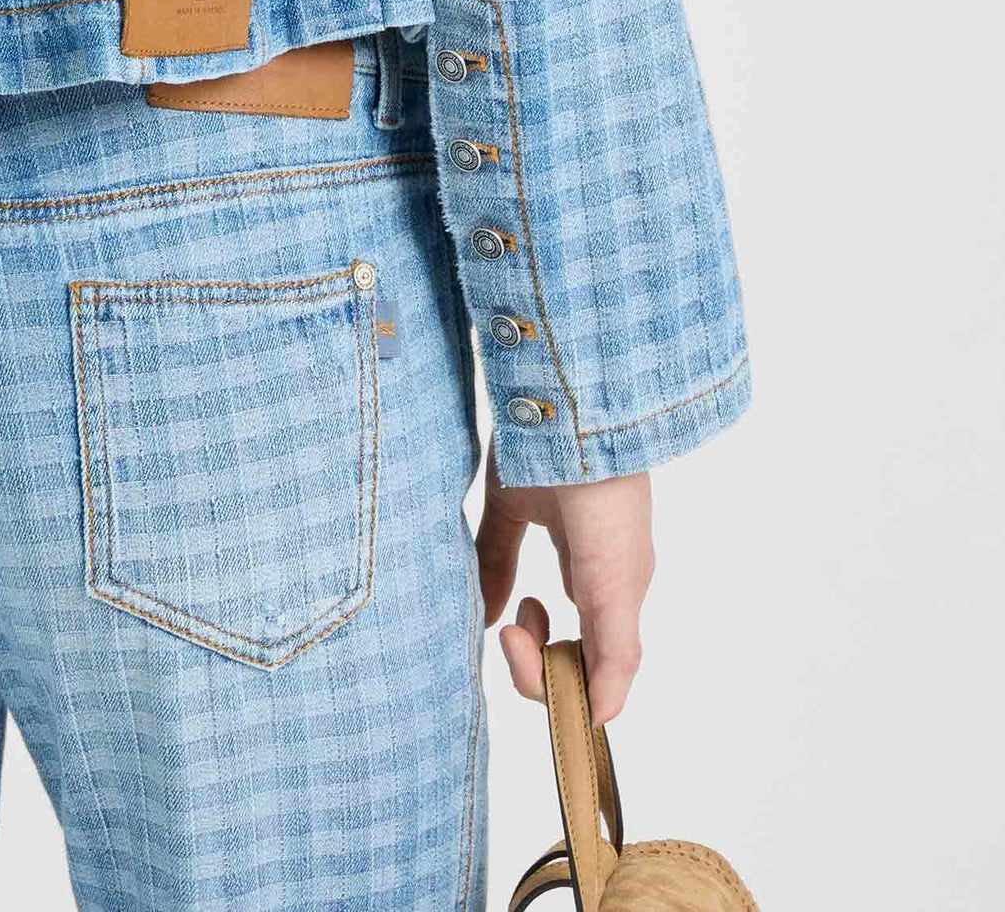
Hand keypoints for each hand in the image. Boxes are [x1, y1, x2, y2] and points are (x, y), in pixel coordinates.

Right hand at [474, 446, 652, 724]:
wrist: (561, 394)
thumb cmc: (539, 436)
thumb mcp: (510, 506)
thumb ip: (496, 559)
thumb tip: (483, 614)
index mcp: (597, 565)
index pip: (583, 641)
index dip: (542, 653)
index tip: (509, 624)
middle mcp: (619, 584)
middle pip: (590, 668)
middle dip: (537, 669)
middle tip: (507, 628)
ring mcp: (623, 588)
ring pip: (601, 679)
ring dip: (546, 677)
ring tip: (515, 627)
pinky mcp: (616, 587)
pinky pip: (616, 666)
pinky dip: (598, 697)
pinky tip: (580, 712)